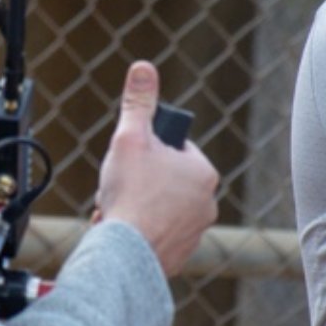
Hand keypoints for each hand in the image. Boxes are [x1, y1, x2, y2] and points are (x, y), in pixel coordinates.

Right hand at [95, 61, 218, 275]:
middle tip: (120, 186)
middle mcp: (207, 203)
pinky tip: (123, 231)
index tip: (132, 158)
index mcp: (203, 172)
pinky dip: (139, 232)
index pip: (175, 149)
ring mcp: (194, 232)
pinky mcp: (179, 255)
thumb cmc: (132, 194)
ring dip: (137, 208)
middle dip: (139, 182)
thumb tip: (144, 69)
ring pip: (159, 210)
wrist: (126, 252)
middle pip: (165, 180)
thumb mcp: (131, 137)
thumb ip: (140, 103)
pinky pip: (156, 236)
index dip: (148, 150)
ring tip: (118, 210)